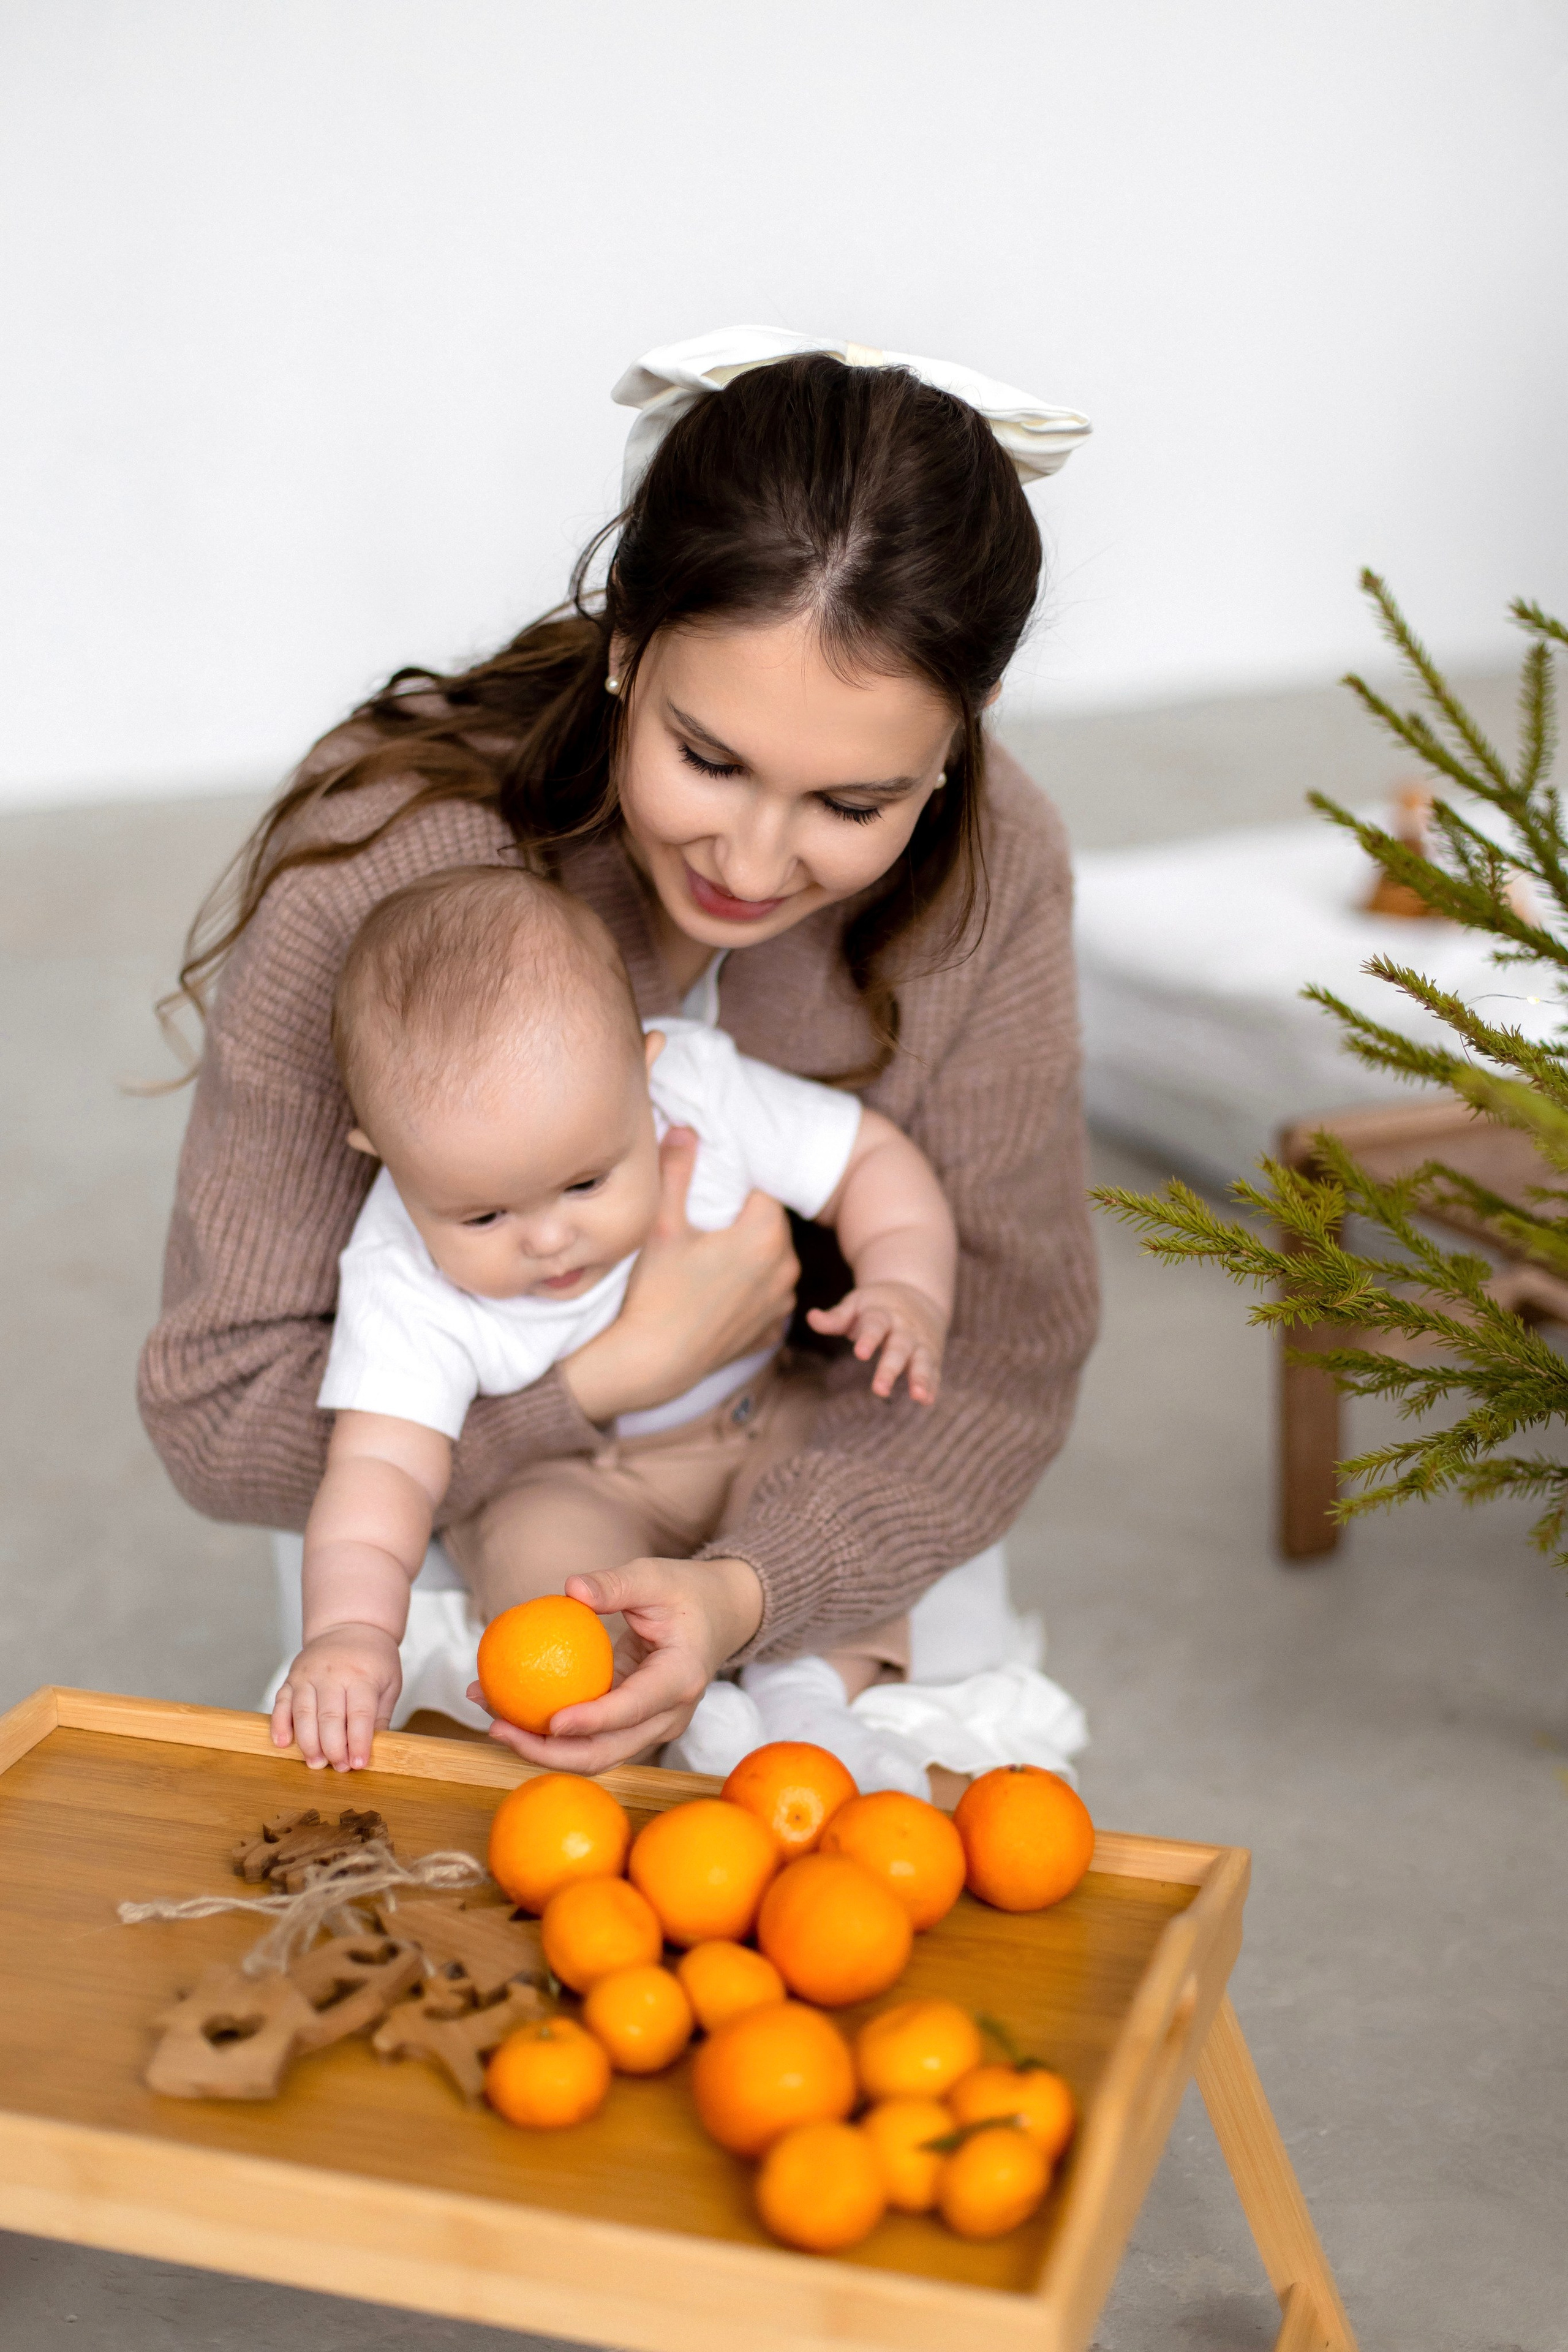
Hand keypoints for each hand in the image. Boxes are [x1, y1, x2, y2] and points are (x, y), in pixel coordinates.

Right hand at [271, 1624, 401, 1772]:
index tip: (359, 1764)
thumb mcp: (390, 1682)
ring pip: (303, 1713)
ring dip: (308, 1743)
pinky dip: (279, 1725)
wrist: (350, 1626)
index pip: (359, 1713)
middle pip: (329, 1717)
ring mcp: (307, 1675)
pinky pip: (281, 1704)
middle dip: (333, 1748)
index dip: (358, 1742)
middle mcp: (331, 1674)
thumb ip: (381, 1715)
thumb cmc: (373, 1658)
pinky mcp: (291, 1678)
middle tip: (339, 1768)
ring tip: (316, 1763)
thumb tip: (375, 1749)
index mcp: (361, 1674)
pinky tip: (283, 1744)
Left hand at [466, 1556, 763, 1774]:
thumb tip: (571, 1589)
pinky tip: (509, 1710)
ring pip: (594, 1754)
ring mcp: (651, 1726)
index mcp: (680, 1679)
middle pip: (607, 1751)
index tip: (551, 1721)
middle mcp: (668, 1715)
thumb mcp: (654, 1576)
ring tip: (492, 1720)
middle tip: (498, 1727)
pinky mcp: (632, 1725)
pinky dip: (550, 1732)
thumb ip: (615, 1583)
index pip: (632, 1709)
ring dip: (541, 1747)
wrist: (720, 1615)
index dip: (592, 1721)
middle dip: (549, 1752)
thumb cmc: (686, 1592)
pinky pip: (589, 1737)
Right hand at [561, 1127, 798, 1422]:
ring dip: (749, 1258)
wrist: (653, 1360)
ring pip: (771, 1262)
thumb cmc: (656, 1290)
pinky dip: (748, 1293)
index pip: (762, 1193)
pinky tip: (717, 1295)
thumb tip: (687, 1129)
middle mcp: (786, 1268)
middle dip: (743, 1223)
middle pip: (769, 1226)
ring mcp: (781, 1303)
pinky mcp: (771, 1330)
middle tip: (704, 1231)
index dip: (735, 1192)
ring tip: (708, 1265)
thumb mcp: (662, 1224)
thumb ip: (677, 1171)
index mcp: (766, 1234)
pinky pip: (766, 1297)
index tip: (710, 1200)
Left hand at [807, 1279, 947, 1402]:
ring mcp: (920, 1343)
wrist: (917, 1292)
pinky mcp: (931, 1355)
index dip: (868, 1339)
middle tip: (880, 1389)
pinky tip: (927, 1400)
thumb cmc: (877, 1304)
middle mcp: (904, 1329)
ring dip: (920, 1378)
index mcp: (883, 1314)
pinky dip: (931, 1385)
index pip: (875, 1326)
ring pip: (921, 1360)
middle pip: (898, 1348)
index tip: (860, 1354)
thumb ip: (836, 1317)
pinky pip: (932, 1371)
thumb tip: (811, 1317)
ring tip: (918, 1396)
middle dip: (890, 1369)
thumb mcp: (857, 1304)